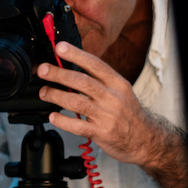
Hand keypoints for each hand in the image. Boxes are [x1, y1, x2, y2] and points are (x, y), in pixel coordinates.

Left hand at [36, 42, 165, 165]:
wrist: (145, 139)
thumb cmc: (127, 113)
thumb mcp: (120, 91)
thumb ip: (99, 80)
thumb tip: (71, 66)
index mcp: (117, 84)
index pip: (95, 64)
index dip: (76, 55)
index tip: (59, 48)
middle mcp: (112, 98)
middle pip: (82, 82)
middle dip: (59, 74)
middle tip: (43, 70)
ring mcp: (107, 116)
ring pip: (77, 102)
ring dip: (56, 95)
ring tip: (44, 92)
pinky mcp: (101, 133)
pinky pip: (77, 126)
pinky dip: (62, 120)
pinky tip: (53, 116)